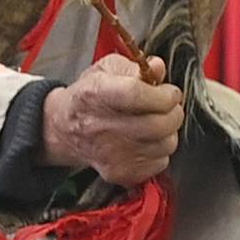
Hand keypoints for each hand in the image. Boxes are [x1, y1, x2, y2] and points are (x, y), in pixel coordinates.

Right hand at [43, 52, 182, 189]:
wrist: (66, 129)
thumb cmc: (90, 97)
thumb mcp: (107, 70)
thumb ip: (136, 67)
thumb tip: (158, 68)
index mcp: (97, 94)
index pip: (138, 95)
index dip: (163, 94)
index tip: (169, 92)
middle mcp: (101, 127)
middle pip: (157, 124)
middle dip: (173, 112)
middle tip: (168, 107)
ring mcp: (111, 154)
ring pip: (165, 144)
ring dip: (168, 132)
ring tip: (154, 123)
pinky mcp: (119, 172)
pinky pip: (160, 162)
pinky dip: (159, 151)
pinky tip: (145, 141)